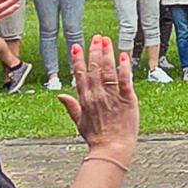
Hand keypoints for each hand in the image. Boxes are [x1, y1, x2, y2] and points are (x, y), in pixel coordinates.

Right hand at [60, 36, 139, 167]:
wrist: (111, 149)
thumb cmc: (96, 138)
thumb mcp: (79, 122)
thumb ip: (71, 107)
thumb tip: (59, 96)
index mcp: (85, 99)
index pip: (80, 75)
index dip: (78, 59)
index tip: (77, 46)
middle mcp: (97, 95)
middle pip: (94, 69)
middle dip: (95, 52)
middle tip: (97, 38)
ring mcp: (112, 96)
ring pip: (108, 71)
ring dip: (108, 54)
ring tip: (107, 41)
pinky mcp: (127, 99)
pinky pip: (125, 81)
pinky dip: (124, 68)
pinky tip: (124, 56)